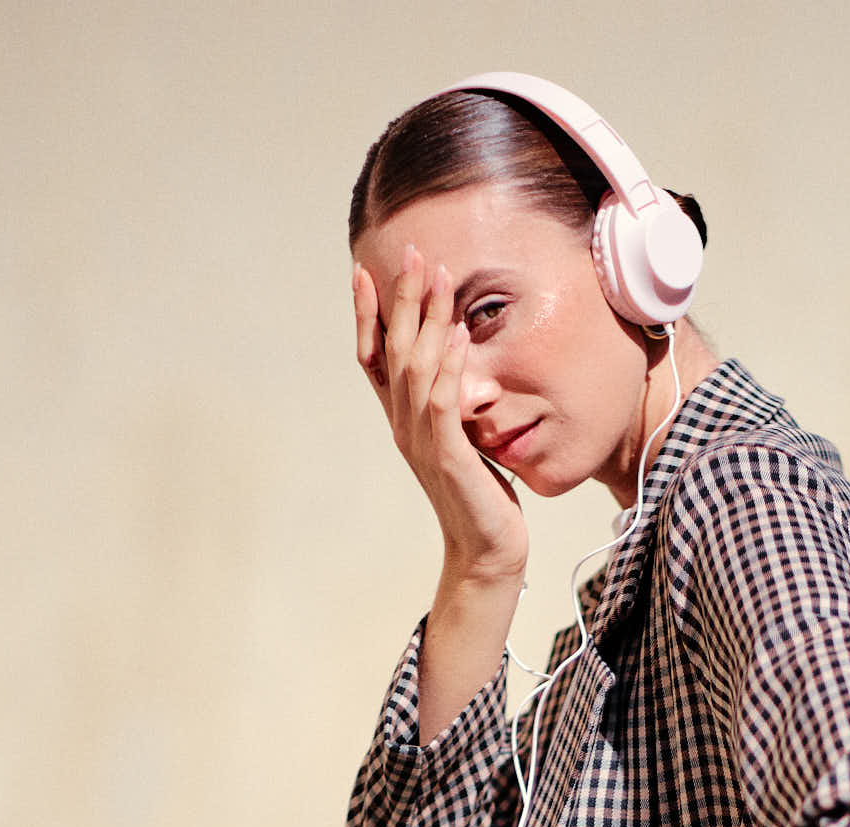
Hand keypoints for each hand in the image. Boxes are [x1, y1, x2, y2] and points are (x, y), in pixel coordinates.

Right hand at [353, 249, 527, 584]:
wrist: (485, 550)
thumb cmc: (479, 497)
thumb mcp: (462, 440)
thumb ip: (452, 404)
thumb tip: (459, 360)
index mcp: (403, 421)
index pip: (375, 358)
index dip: (367, 316)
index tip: (364, 272)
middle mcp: (404, 426)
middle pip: (395, 351)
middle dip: (403, 300)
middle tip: (414, 253)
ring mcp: (423, 441)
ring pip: (416, 368)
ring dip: (429, 320)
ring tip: (440, 278)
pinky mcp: (449, 456)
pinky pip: (443, 402)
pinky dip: (450, 366)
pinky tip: (461, 335)